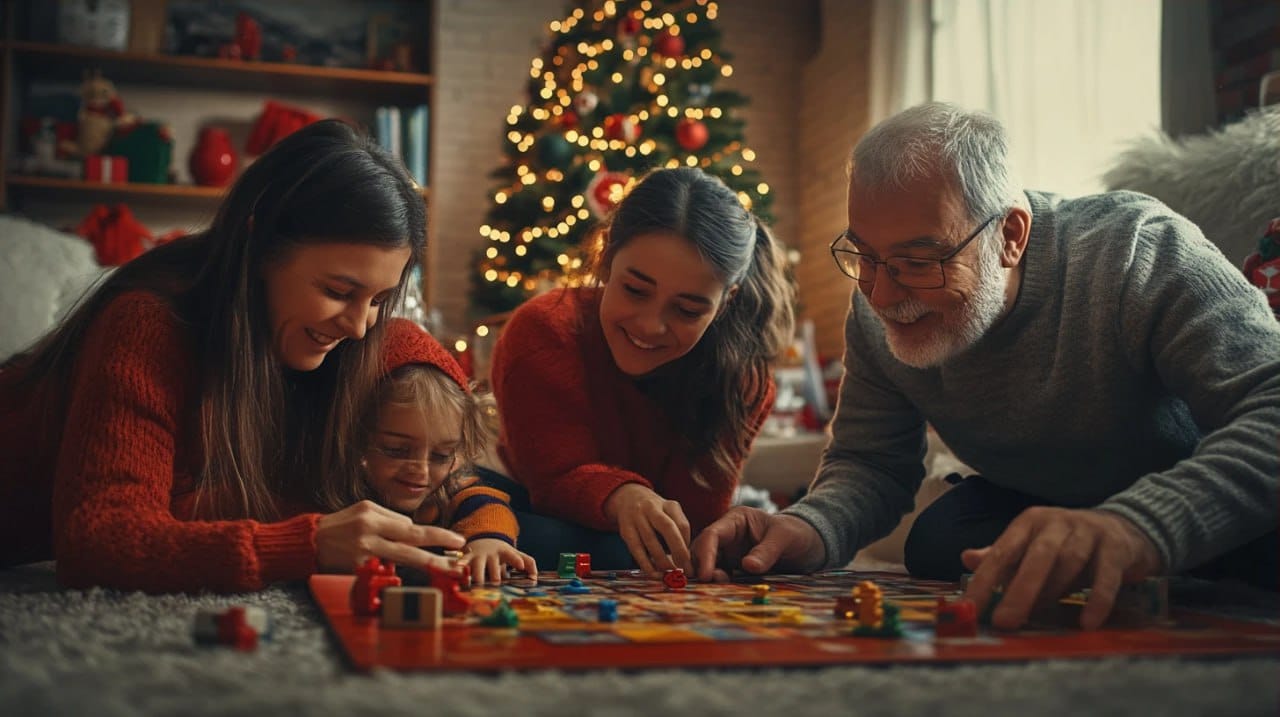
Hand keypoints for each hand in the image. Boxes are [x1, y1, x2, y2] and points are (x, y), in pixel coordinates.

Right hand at [315, 500, 465, 573]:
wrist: (307, 543)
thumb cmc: (339, 526)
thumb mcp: (361, 511)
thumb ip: (388, 519)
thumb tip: (413, 529)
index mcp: (371, 514)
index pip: (410, 525)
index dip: (435, 534)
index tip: (455, 539)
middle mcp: (369, 530)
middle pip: (412, 538)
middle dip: (440, 543)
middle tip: (461, 548)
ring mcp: (363, 551)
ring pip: (403, 557)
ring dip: (428, 563)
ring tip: (448, 569)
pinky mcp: (357, 568)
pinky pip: (384, 570)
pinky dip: (394, 571)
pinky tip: (397, 573)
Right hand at [462, 538, 537, 585]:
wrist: (483, 540)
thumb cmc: (502, 553)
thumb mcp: (515, 554)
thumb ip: (529, 563)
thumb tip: (535, 578)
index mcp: (505, 552)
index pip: (512, 555)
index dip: (516, 560)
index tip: (521, 565)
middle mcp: (491, 554)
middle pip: (493, 567)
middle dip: (494, 576)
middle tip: (496, 585)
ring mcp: (478, 556)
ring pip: (478, 568)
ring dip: (478, 577)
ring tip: (478, 585)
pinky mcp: (466, 559)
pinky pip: (462, 563)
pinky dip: (459, 568)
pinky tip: (456, 571)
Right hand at [603, 483, 692, 574]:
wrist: (628, 498)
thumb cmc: (656, 512)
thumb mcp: (669, 513)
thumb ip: (679, 529)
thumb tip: (686, 558)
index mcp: (668, 504)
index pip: (682, 524)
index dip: (687, 544)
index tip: (690, 560)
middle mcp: (652, 508)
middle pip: (667, 528)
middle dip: (678, 551)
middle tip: (686, 570)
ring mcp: (637, 518)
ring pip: (651, 541)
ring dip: (662, 561)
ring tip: (671, 575)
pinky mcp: (625, 530)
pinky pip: (636, 549)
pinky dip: (645, 564)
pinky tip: (654, 574)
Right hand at [690, 506, 825, 582]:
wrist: (807, 545)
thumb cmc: (796, 533)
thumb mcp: (784, 538)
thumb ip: (767, 551)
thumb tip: (747, 566)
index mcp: (736, 520)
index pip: (713, 535)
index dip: (705, 554)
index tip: (705, 575)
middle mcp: (728, 535)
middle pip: (703, 550)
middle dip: (701, 567)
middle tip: (706, 586)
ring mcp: (729, 552)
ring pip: (708, 565)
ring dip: (709, 578)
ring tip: (716, 591)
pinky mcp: (734, 567)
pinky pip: (720, 576)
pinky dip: (718, 585)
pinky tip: (722, 593)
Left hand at [961, 507, 1162, 630]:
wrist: (1123, 528)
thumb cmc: (1067, 544)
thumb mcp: (1032, 546)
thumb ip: (1003, 556)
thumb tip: (966, 558)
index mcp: (1029, 522)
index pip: (1002, 551)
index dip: (985, 579)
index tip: (970, 607)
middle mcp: (1056, 522)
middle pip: (1036, 556)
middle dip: (1018, 589)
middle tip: (1004, 621)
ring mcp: (1088, 531)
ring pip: (1069, 561)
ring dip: (1052, 590)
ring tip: (1038, 617)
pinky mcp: (1116, 546)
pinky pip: (1106, 575)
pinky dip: (1097, 599)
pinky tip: (1087, 622)